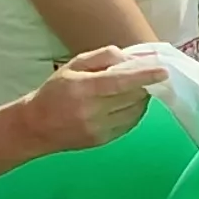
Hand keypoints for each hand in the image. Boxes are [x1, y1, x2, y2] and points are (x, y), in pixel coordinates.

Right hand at [10, 48, 161, 157]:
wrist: (36, 126)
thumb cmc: (55, 91)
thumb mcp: (74, 65)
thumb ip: (103, 57)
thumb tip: (131, 58)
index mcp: (83, 88)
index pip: (120, 82)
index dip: (144, 76)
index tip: (163, 71)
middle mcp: (92, 111)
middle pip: (132, 97)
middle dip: (144, 85)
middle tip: (146, 76)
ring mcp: (98, 129)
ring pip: (134, 112)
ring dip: (141, 99)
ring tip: (134, 89)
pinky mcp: (102, 141)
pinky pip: (129, 124)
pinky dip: (134, 112)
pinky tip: (126, 104)